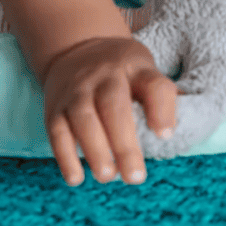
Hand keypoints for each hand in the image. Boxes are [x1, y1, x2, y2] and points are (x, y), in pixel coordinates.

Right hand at [42, 36, 176, 187]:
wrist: (77, 47)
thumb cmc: (121, 70)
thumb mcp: (144, 70)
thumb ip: (160, 98)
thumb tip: (170, 133)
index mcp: (135, 67)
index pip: (153, 84)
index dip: (162, 109)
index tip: (165, 135)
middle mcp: (105, 76)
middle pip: (114, 106)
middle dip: (124, 144)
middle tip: (135, 177)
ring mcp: (77, 90)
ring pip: (84, 118)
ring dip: (95, 151)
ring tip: (108, 176)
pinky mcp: (55, 107)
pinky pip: (57, 131)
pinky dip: (65, 156)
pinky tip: (76, 178)